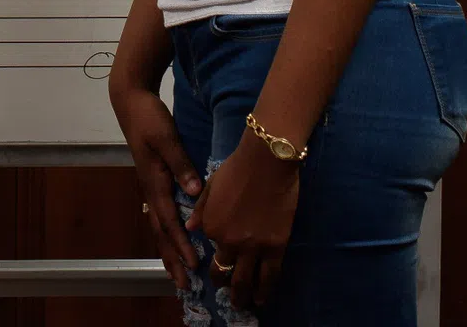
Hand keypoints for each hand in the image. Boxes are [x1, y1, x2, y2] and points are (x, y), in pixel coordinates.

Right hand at [109, 81, 200, 290]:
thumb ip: (181, 164)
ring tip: (178, 273)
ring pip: (159, 226)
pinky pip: (161, 215)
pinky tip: (174, 240)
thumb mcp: (166, 137)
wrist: (130, 101)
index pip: (169, 221)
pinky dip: (168, 233)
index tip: (194, 264)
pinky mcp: (154, 181)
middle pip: (160, 232)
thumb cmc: (148, 117)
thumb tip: (195, 193)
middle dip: (172, 259)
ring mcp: (150, 186)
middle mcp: (151, 190)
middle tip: (185, 285)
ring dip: (169, 251)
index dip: (182, 244)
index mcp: (154, 182)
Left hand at [190, 131, 298, 309]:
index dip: (215, 259)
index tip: (219, 266)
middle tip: (229, 299)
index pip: (212, 249)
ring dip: (244, 296)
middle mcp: (229, 241)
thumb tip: (191, 226)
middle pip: (226, 273)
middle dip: (226, 288)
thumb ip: (201, 210)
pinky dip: (265, 289)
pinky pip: (270, 274)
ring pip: (247, 280)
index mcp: (211, 226)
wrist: (266, 162)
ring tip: (245, 305)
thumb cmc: (237, 168)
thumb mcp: (211, 186)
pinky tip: (263, 297)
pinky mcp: (276, 246)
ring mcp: (253, 246)